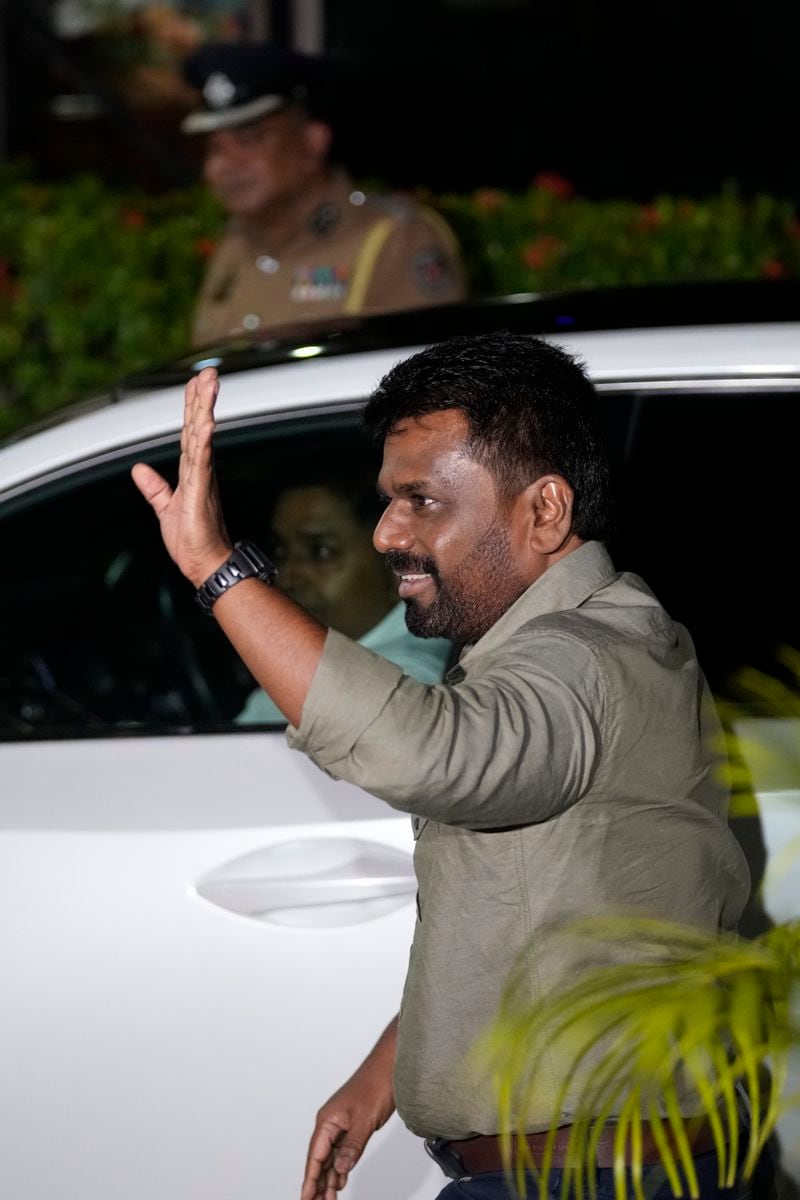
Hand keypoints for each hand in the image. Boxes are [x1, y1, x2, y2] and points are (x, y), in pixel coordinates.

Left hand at [131, 367, 231, 586]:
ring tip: (210, 384)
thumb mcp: (164, 509)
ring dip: (205, 409)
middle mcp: (200, 470)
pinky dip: (204, 442)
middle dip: (202, 398)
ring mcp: (202, 479)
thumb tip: (139, 469)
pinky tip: (207, 423)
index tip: (196, 382)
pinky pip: (202, 462)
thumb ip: (154, 488)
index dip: (192, 406)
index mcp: (192, 472)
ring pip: (202, 437)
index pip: (190, 432)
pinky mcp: (201, 493)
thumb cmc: (192, 541)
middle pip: (198, 426)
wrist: (206, 565)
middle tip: (209, 371)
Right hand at [301, 1055, 395, 1199]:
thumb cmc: (376, 1083)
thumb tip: (340, 1169)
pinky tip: (340, 1180)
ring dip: (329, 1178)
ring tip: (328, 1199)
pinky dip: (341, 1167)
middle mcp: (331, 1123)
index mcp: (328, 1120)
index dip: (310, 1178)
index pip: (315, 1156)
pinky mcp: (353, 1125)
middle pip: (320, 1159)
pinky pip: (342, 1151)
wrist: (390, 1065)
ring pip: (331, 1157)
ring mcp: (342, 1124)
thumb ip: (352, 1146)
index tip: (306, 1198)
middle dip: (318, 1183)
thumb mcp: (365, 1119)